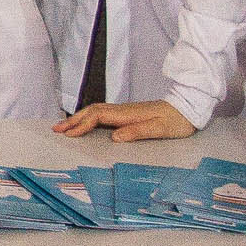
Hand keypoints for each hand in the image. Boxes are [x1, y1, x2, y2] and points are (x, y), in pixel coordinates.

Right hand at [53, 98, 195, 144]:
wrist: (189, 107)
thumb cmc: (177, 121)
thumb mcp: (160, 129)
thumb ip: (137, 132)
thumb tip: (115, 137)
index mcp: (128, 114)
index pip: (98, 116)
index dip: (82, 125)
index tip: (69, 134)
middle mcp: (123, 110)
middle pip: (91, 111)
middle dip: (73, 120)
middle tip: (56, 129)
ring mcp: (125, 111)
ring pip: (95, 111)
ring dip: (78, 118)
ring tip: (64, 127)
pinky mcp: (128, 114)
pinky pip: (102, 114)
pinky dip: (88, 118)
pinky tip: (85, 124)